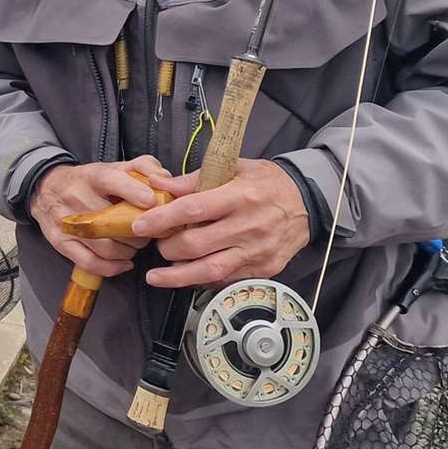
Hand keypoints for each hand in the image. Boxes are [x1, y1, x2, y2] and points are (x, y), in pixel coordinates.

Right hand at [28, 158, 173, 278]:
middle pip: (111, 221)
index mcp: (92, 176)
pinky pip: (89, 262)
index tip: (150, 201)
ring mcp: (67, 223)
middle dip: (138, 232)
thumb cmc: (89, 181)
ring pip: (104, 247)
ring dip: (127, 251)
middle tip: (149, 233)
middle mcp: (76, 198)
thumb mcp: (114, 166)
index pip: (110, 180)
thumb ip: (144, 167)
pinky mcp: (60, 242)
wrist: (46, 189)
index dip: (132, 191)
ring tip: (135, 246)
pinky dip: (111, 268)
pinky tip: (124, 263)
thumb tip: (165, 180)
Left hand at [126, 158, 310, 287]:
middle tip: (156, 245)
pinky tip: (187, 277)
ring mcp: (258, 252)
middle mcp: (249, 226)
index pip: (194, 209)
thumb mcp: (234, 168)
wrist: (307, 202)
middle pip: (198, 244)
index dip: (163, 219)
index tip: (140, 225)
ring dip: (178, 277)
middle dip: (168, 248)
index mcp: (240, 196)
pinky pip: (226, 279)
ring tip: (157, 277)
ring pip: (210, 270)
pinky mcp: (264, 270)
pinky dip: (202, 280)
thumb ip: (194, 179)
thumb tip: (158, 185)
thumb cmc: (265, 182)